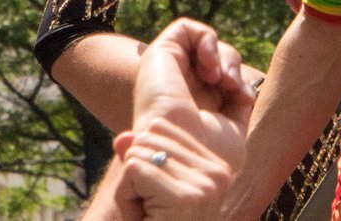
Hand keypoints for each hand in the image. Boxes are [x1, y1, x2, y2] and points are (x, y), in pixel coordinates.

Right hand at [112, 19, 249, 220]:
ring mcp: (171, 71)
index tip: (244, 99)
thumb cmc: (208, 155)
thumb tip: (244, 88)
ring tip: (221, 79)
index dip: (238, 80)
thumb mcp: (233, 127)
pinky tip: (210, 65)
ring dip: (223, 55)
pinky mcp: (159, 55)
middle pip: (217, 57)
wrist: (184, 160)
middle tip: (232, 86)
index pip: (223, 76)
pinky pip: (185, 27)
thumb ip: (237, 102)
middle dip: (233, 66)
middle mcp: (182, 86)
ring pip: (205, 43)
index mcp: (197, 104)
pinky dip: (207, 40)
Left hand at [115, 113, 240, 218]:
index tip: (157, 197)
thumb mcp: (147, 192)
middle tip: (150, 212)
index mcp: (217, 168)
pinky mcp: (185, 197)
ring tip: (149, 217)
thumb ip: (138, 159)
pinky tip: (144, 220)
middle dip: (135, 175)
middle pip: (148, 137)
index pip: (160, 128)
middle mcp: (218, 173)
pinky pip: (133, 170)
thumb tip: (122, 138)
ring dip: (130, 190)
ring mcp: (206, 185)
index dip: (144, 162)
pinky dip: (126, 198)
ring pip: (138, 153)